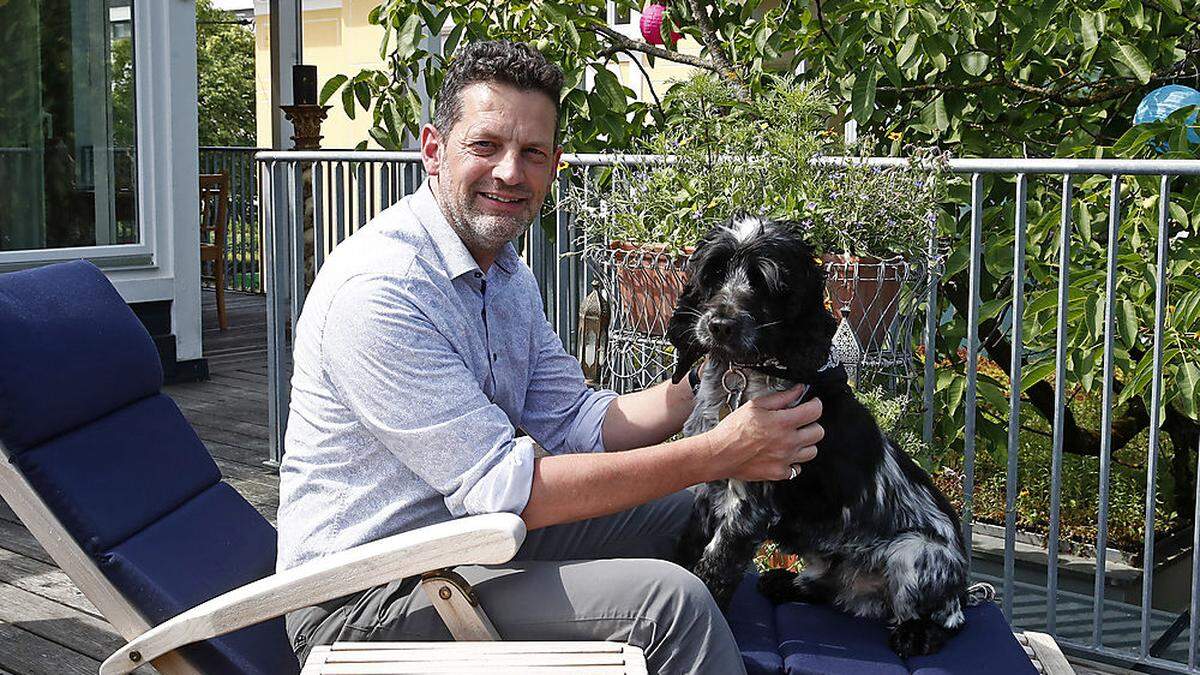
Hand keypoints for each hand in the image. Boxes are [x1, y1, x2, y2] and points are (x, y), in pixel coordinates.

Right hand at [701, 383, 822, 481]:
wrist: (720, 454)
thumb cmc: (733, 429)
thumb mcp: (755, 405)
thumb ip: (781, 397)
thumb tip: (799, 390)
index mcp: (782, 422)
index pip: (815, 411)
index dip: (816, 404)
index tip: (811, 403)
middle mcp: (788, 442)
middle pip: (818, 432)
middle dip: (812, 424)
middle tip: (801, 422)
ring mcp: (785, 459)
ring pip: (812, 451)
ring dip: (805, 443)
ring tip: (793, 439)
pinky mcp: (779, 472)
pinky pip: (797, 468)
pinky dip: (794, 462)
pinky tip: (784, 454)